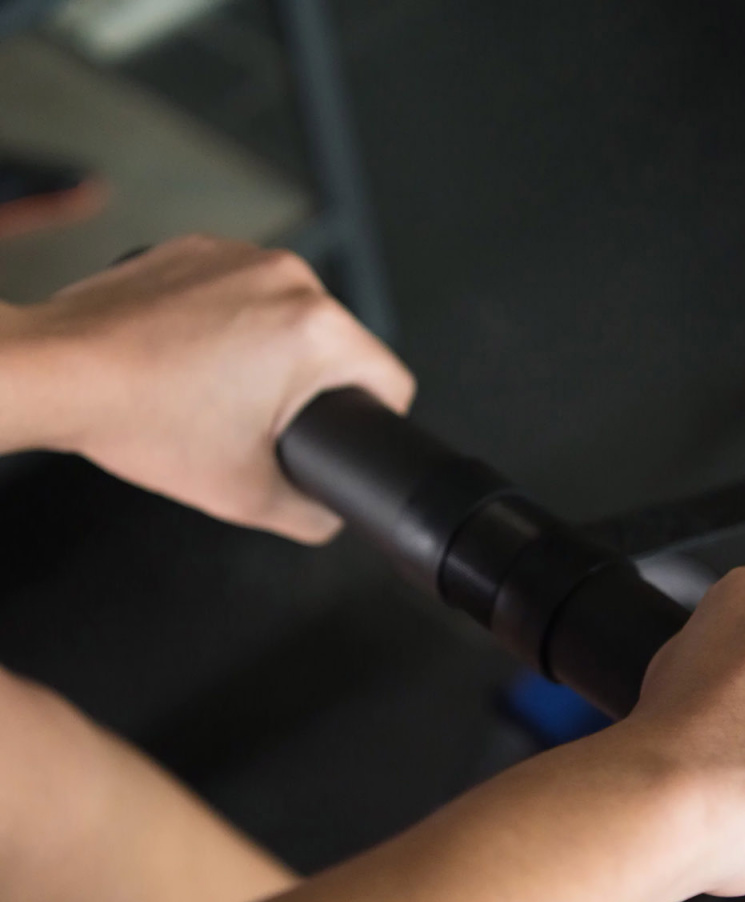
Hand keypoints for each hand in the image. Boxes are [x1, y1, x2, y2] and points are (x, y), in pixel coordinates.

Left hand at [2, 235, 413, 541]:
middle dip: (313, 388)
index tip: (347, 435)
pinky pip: (243, 293)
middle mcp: (288, 278)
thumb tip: (333, 513)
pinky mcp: (199, 248)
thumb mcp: (249, 497)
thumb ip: (313, 516)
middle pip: (341, 347)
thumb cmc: (142, 420)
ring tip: (219, 390)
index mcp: (316, 330)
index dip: (380, 421)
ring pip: (292, 318)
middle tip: (262, 422)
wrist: (58, 374)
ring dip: (273, 353)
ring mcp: (241, 255)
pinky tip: (191, 358)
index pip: (392, 380)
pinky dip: (229, 324)